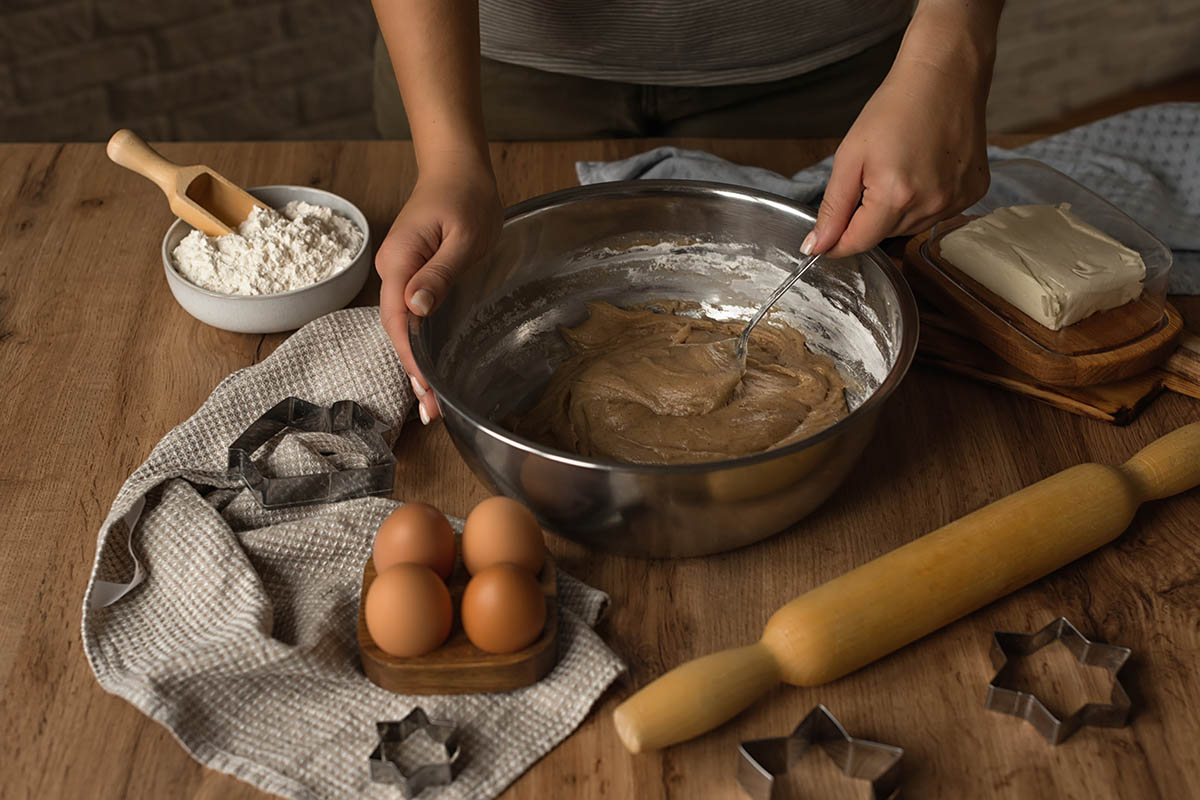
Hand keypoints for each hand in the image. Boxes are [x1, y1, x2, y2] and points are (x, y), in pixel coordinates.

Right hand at [377, 158, 501, 422]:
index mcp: (400, 261)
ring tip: (432, 402)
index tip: (427, 391)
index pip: (400, 321)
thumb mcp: (463, 236)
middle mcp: (392, 270)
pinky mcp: (411, 273)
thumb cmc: (465, 197)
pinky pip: (412, 315)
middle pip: (398, 330)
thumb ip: (440, 273)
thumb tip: (416, 306)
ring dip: (416, 362)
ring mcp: (399, 272)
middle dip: (413, 372)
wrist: (457, 167)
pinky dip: (421, 343)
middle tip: (433, 412)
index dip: (411, 359)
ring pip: (404, 326)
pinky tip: (432, 365)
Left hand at [806, 6, 995, 257]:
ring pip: (910, 228)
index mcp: (895, 196)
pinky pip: (938, 213)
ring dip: (896, 211)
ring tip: (899, 169)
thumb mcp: (850, 155)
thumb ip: (833, 207)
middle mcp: (930, 205)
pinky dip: (925, 201)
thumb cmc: (893, 108)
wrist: (946, 74)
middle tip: (870, 177)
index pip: (858, 243)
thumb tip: (814, 247)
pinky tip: (924, 170)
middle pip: (884, 236)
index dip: (836, 242)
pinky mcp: (974, 192)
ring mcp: (956, 200)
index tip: (825, 235)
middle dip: (868, 218)